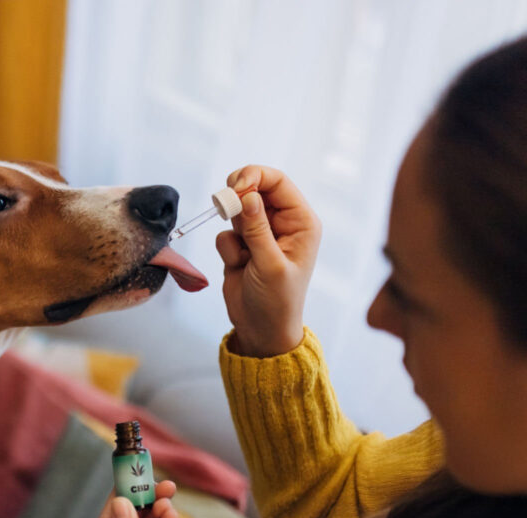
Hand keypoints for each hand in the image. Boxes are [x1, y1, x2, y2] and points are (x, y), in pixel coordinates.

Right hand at [215, 165, 321, 356]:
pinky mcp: (242, 246)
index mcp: (301, 222)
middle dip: (237, 199)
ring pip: (237, 210)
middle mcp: (283, 223)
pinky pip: (226, 232)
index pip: (278, 182)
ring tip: (242, 254)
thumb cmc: (277, 302)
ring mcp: (261, 234)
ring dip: (233, 228)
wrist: (261, 330)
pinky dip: (226, 247)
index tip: (235, 187)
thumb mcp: (270, 265)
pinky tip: (238, 266)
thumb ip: (258, 229)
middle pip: (255, 188)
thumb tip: (248, 195)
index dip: (255, 177)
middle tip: (225, 208)